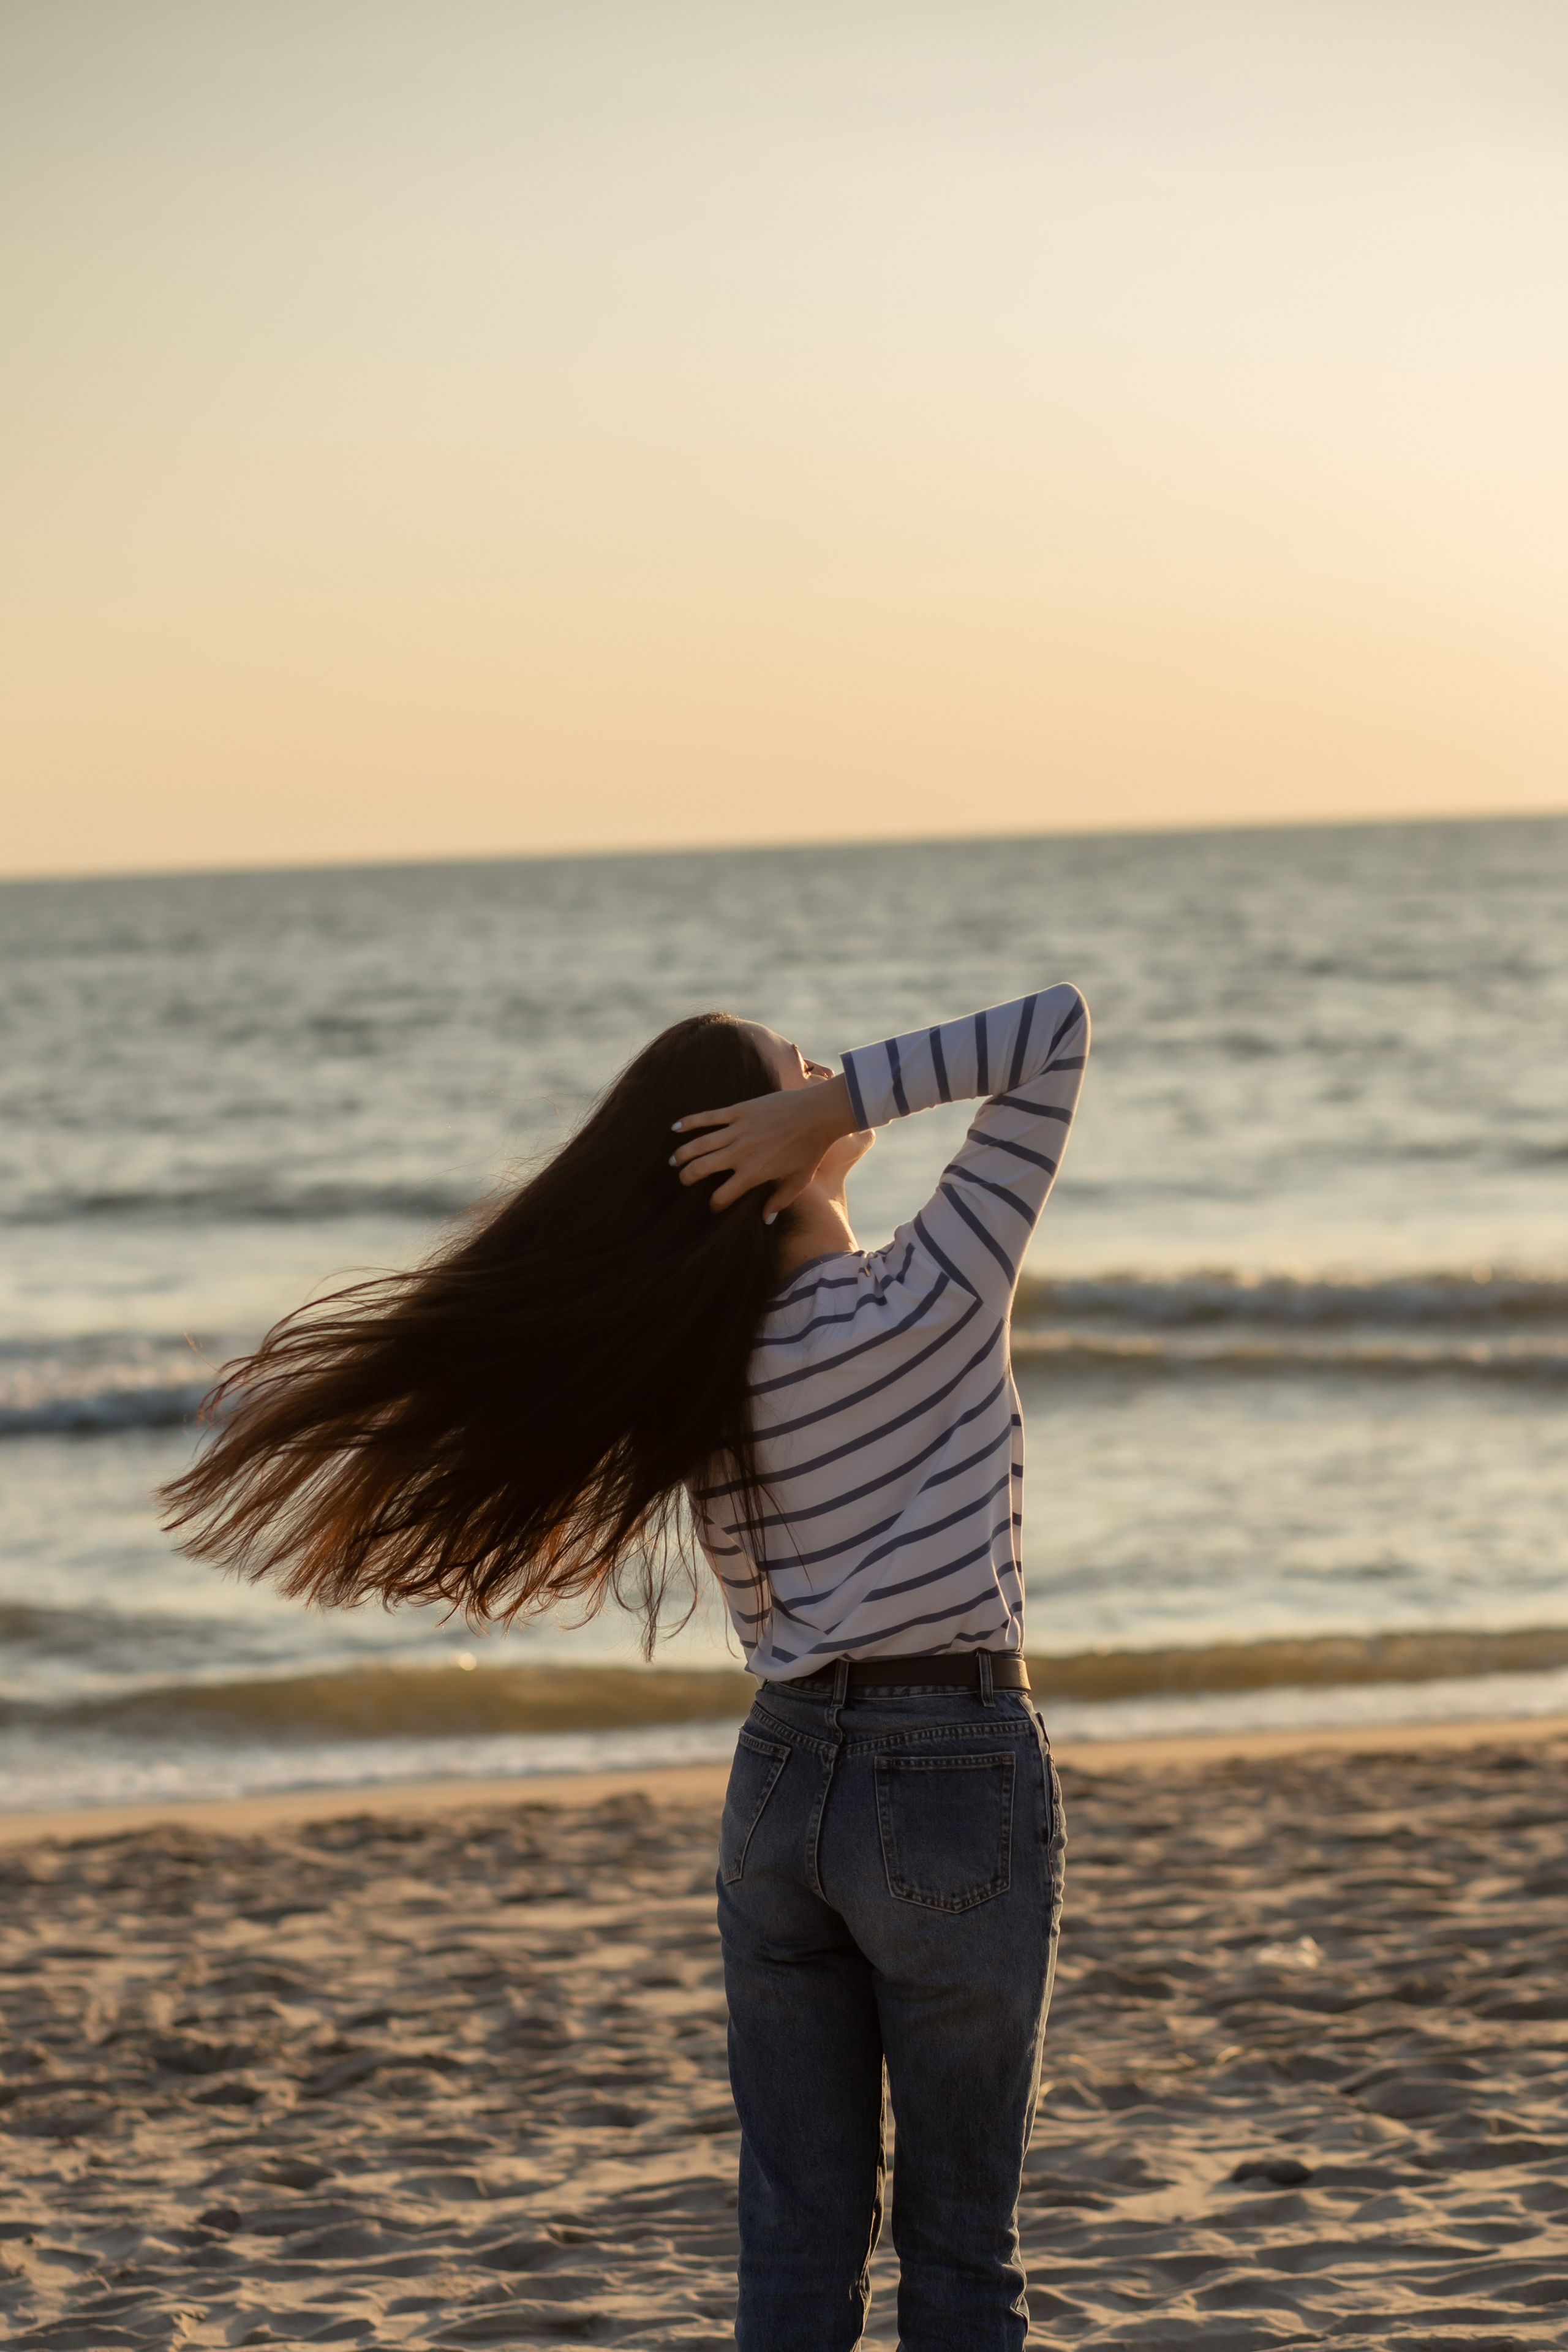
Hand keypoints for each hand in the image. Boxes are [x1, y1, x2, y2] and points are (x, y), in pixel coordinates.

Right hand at [671, 1072, 857, 1216]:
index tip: (714, 1205)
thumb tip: (765, 1220)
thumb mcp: (799, 1181)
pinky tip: (674, 1128)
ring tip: (673, 1161)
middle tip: (683, 1181)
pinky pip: (708, 1117)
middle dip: (687, 1178)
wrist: (819, 1114)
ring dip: (682, 1154)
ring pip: (699, 1144)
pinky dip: (689, 1122)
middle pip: (701, 1169)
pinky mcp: (739, 1111)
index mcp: (753, 1173)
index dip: (715, 1204)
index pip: (722, 1196)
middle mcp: (740, 1154)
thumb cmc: (812, 1149)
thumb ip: (780, 1201)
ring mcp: (738, 1130)